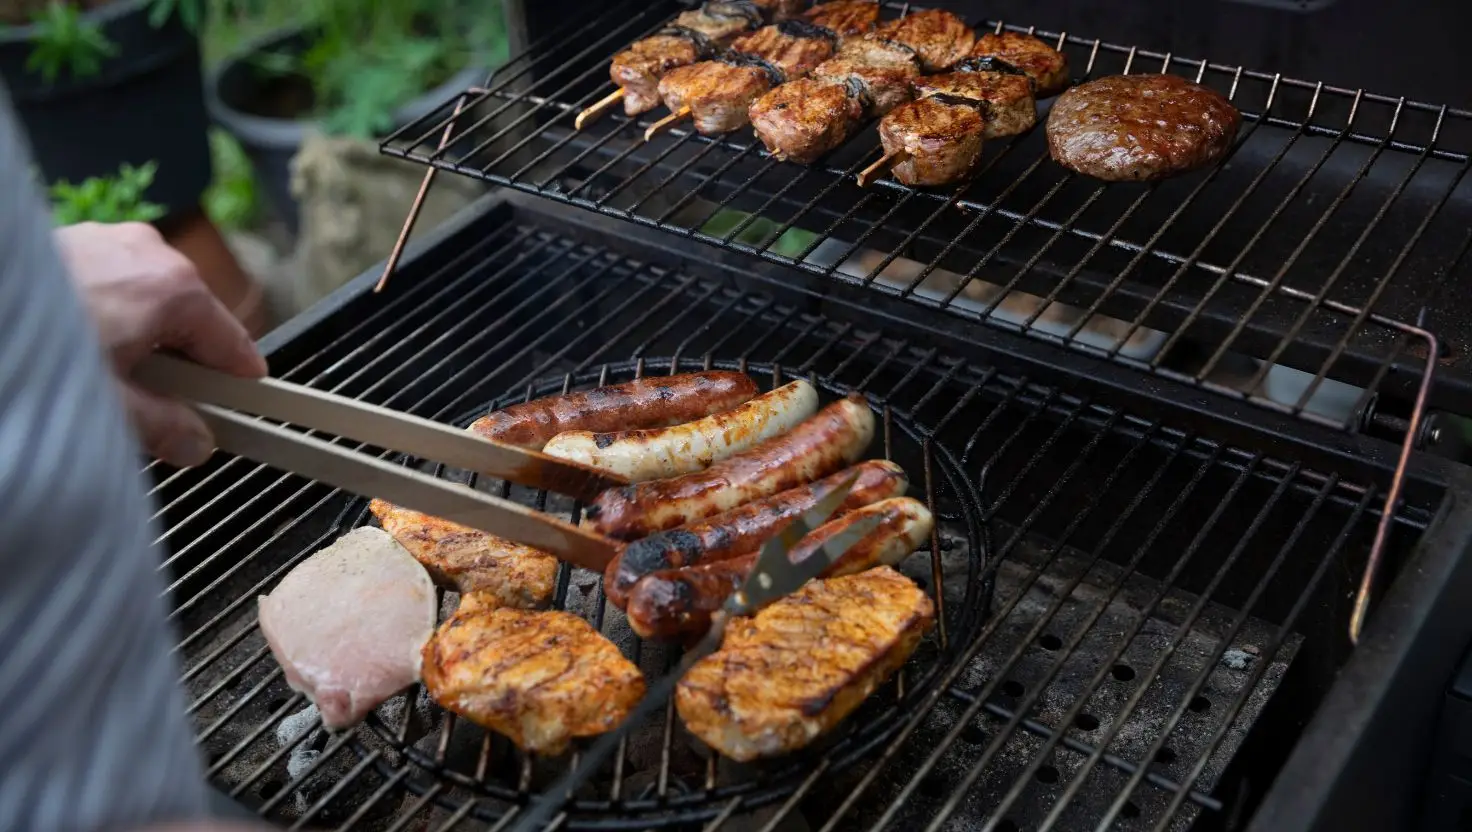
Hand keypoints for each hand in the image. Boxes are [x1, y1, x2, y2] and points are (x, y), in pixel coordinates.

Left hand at [54, 221, 267, 467]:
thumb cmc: (36, 347)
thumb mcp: (109, 407)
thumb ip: (165, 429)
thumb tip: (195, 444)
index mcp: (175, 290)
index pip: (235, 347)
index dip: (238, 388)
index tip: (242, 415)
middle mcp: (150, 252)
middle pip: (191, 323)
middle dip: (174, 365)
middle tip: (145, 407)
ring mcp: (109, 238)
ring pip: (147, 303)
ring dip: (134, 340)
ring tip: (97, 376)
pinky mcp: (72, 237)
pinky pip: (109, 283)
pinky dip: (102, 315)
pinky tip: (72, 345)